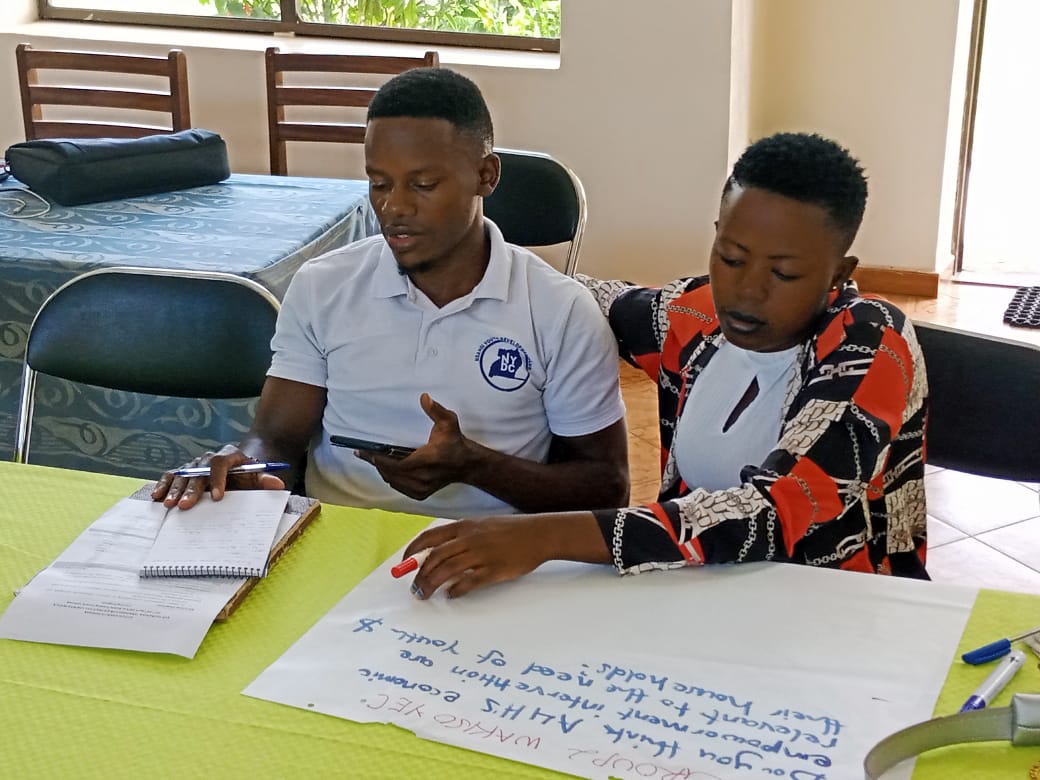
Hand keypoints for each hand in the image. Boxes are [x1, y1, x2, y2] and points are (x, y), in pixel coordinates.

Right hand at [151, 444, 284, 508]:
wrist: (240, 467)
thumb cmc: (248, 475)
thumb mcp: (259, 476)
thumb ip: (265, 480)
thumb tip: (277, 484)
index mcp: (229, 456)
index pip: (220, 464)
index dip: (218, 479)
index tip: (217, 498)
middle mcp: (209, 458)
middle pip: (198, 471)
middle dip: (192, 489)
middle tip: (186, 505)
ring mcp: (195, 464)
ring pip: (182, 474)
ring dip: (175, 489)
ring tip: (168, 504)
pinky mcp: (184, 471)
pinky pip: (171, 475)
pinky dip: (163, 484)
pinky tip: (156, 496)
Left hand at [356, 393, 475, 499]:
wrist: (467, 464)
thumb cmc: (455, 443)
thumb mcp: (449, 422)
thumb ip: (436, 410)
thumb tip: (424, 397)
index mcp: (427, 460)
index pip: (396, 464)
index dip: (378, 459)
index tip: (365, 452)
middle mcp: (423, 477)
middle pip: (390, 473)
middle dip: (375, 462)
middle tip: (363, 453)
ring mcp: (422, 488)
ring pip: (392, 481)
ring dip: (382, 470)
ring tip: (372, 458)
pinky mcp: (421, 494)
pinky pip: (398, 487)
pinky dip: (390, 478)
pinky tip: (386, 468)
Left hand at [402, 515, 551, 598]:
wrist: (539, 534)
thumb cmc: (510, 530)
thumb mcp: (482, 525)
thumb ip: (461, 536)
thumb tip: (437, 553)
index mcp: (465, 527)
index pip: (430, 538)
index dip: (413, 550)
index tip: (404, 562)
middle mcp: (470, 539)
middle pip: (435, 558)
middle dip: (420, 575)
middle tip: (415, 588)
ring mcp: (482, 555)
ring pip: (447, 571)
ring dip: (432, 585)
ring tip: (426, 595)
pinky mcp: (494, 570)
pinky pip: (469, 582)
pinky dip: (456, 590)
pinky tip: (451, 595)